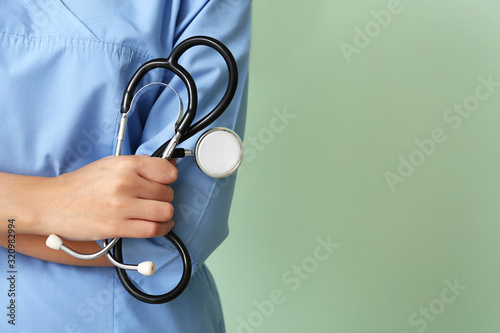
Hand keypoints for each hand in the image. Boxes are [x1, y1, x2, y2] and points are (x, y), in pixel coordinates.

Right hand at [30, 155, 176, 240]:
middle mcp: (126, 183)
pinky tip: (159, 226)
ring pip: (165, 212)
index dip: (168, 179)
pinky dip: (162, 229)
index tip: (163, 183)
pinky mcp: (117, 227)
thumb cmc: (82, 184)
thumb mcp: (111, 165)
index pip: (167, 171)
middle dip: (165, 199)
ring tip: (158, 214)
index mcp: (125, 164)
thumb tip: (172, 164)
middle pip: (167, 193)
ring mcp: (122, 206)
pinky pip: (153, 229)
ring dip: (165, 215)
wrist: (52, 203)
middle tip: (154, 201)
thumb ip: (141, 165)